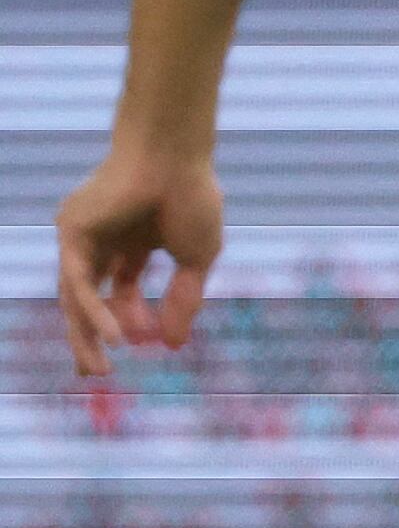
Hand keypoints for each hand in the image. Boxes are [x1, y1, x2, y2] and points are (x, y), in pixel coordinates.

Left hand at [53, 145, 224, 379]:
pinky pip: (78, 282)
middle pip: (89, 298)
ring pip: (76, 296)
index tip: (152, 345)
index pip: (123, 289)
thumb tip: (172, 347)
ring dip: (86, 334)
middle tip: (98, 373)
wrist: (173, 154)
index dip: (135, 319)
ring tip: (98, 369)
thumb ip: (184, 300)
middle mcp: (103, 241)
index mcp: (133, 242)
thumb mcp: (197, 259)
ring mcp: (83, 237)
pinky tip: (115, 336)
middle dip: (92, 337)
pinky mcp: (71, 232)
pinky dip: (95, 310)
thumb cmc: (192, 196)